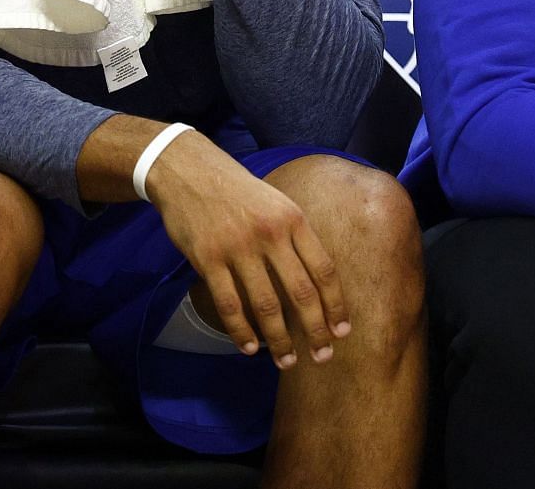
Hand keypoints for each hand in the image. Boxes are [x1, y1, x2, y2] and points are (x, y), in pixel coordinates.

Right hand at [143, 130, 349, 369]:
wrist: (192, 172)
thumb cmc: (242, 194)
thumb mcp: (280, 204)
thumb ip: (298, 238)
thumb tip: (319, 281)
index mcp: (295, 221)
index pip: (324, 269)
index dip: (336, 304)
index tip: (342, 331)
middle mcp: (271, 235)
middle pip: (300, 292)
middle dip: (314, 329)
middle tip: (322, 358)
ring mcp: (239, 248)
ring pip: (265, 305)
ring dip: (278, 339)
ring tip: (287, 361)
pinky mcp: (208, 259)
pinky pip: (229, 304)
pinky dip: (241, 331)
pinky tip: (251, 348)